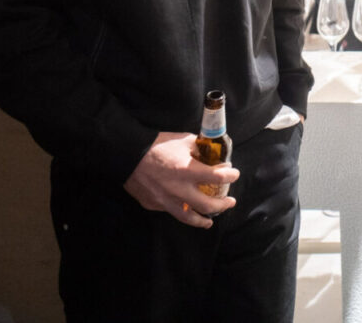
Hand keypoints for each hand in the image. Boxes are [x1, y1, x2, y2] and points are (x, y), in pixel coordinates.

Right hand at [123, 132, 239, 228]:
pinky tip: (186, 211)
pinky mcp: (154, 205)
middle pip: (207, 205)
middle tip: (230, 201)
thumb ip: (198, 148)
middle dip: (223, 204)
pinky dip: (182, 212)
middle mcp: (179, 190)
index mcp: (188, 172)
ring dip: (202, 220)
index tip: (234, 174)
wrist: (127, 155)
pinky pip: (171, 211)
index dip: (230, 176)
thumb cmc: (157, 145)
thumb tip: (209, 151)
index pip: (217, 178)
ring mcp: (166, 201)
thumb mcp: (182, 140)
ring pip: (189, 218)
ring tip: (210, 221)